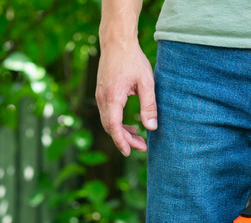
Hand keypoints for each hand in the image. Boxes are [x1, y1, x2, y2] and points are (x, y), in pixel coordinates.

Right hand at [95, 40, 156, 156]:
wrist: (117, 41)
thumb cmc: (133, 60)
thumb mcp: (146, 83)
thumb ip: (149, 106)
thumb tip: (151, 128)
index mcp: (112, 97)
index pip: (113, 126)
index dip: (121, 141)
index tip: (129, 152)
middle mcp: (102, 98)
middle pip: (110, 127)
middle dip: (125, 140)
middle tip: (142, 147)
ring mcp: (100, 95)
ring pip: (108, 121)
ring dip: (121, 132)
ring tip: (138, 138)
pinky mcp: (102, 92)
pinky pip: (107, 114)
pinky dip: (117, 123)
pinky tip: (131, 125)